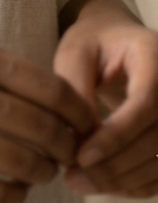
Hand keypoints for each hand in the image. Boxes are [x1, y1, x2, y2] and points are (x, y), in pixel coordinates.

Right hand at [0, 35, 94, 202]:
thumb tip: (46, 104)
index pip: (47, 86)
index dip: (76, 111)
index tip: (83, 124)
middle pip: (43, 128)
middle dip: (65, 147)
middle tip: (67, 155)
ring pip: (23, 163)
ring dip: (41, 173)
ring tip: (38, 172)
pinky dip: (12, 196)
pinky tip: (9, 189)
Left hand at [53, 0, 157, 197]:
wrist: (116, 39)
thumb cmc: (92, 43)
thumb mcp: (76, 53)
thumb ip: (77, 90)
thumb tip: (79, 139)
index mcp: (154, 55)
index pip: (145, 104)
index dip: (116, 136)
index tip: (81, 157)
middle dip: (115, 164)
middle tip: (74, 177)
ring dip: (124, 180)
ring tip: (81, 183)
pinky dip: (138, 183)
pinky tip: (105, 184)